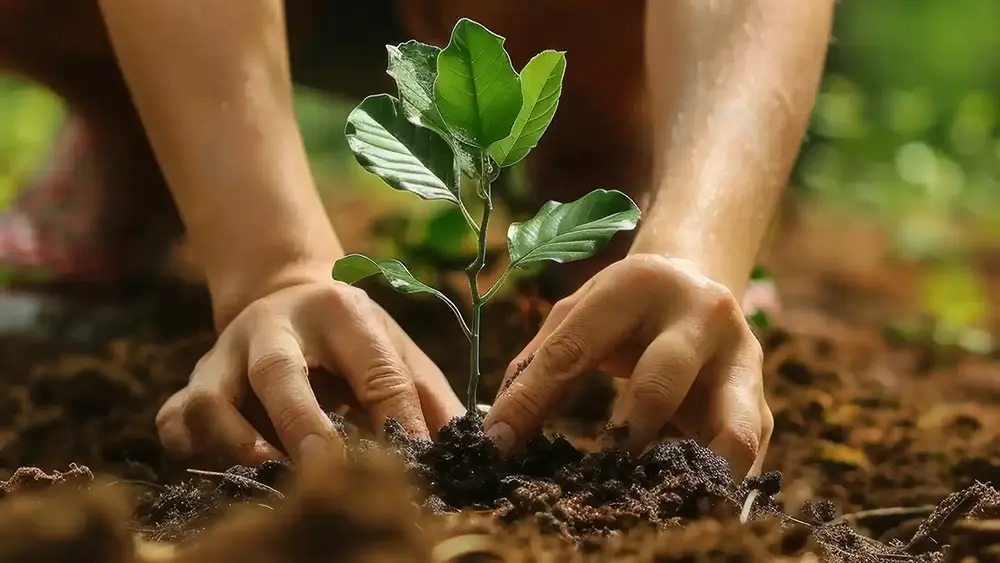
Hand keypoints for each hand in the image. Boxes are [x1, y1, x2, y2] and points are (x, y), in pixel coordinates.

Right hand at [156, 279, 464, 466]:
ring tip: (274, 475)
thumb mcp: (395, 348)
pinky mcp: (194, 380)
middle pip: (278, 374)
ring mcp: (225, 355)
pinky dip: (194, 449)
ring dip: (239, 444)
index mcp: (340, 313)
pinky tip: (227, 469)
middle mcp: (274, 328)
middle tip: (330, 468)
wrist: (282, 294)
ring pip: (211, 400)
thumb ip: (426, 396)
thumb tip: (463, 449)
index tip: (418, 456)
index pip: (374, 364)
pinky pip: (174, 418)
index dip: (396, 413)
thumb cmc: (351, 337)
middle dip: (303, 425)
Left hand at [483, 254, 770, 479]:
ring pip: (728, 428)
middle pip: (658, 386)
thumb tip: (499, 429)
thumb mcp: (580, 313)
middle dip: (622, 436)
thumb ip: (540, 363)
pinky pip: (746, 456)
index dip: (531, 401)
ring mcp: (741, 358)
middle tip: (586, 477)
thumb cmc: (623, 310)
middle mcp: (700, 314)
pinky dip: (717, 486)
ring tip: (650, 497)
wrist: (700, 283)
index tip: (498, 444)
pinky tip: (687, 504)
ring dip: (686, 471)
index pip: (574, 349)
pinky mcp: (762, 401)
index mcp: (638, 284)